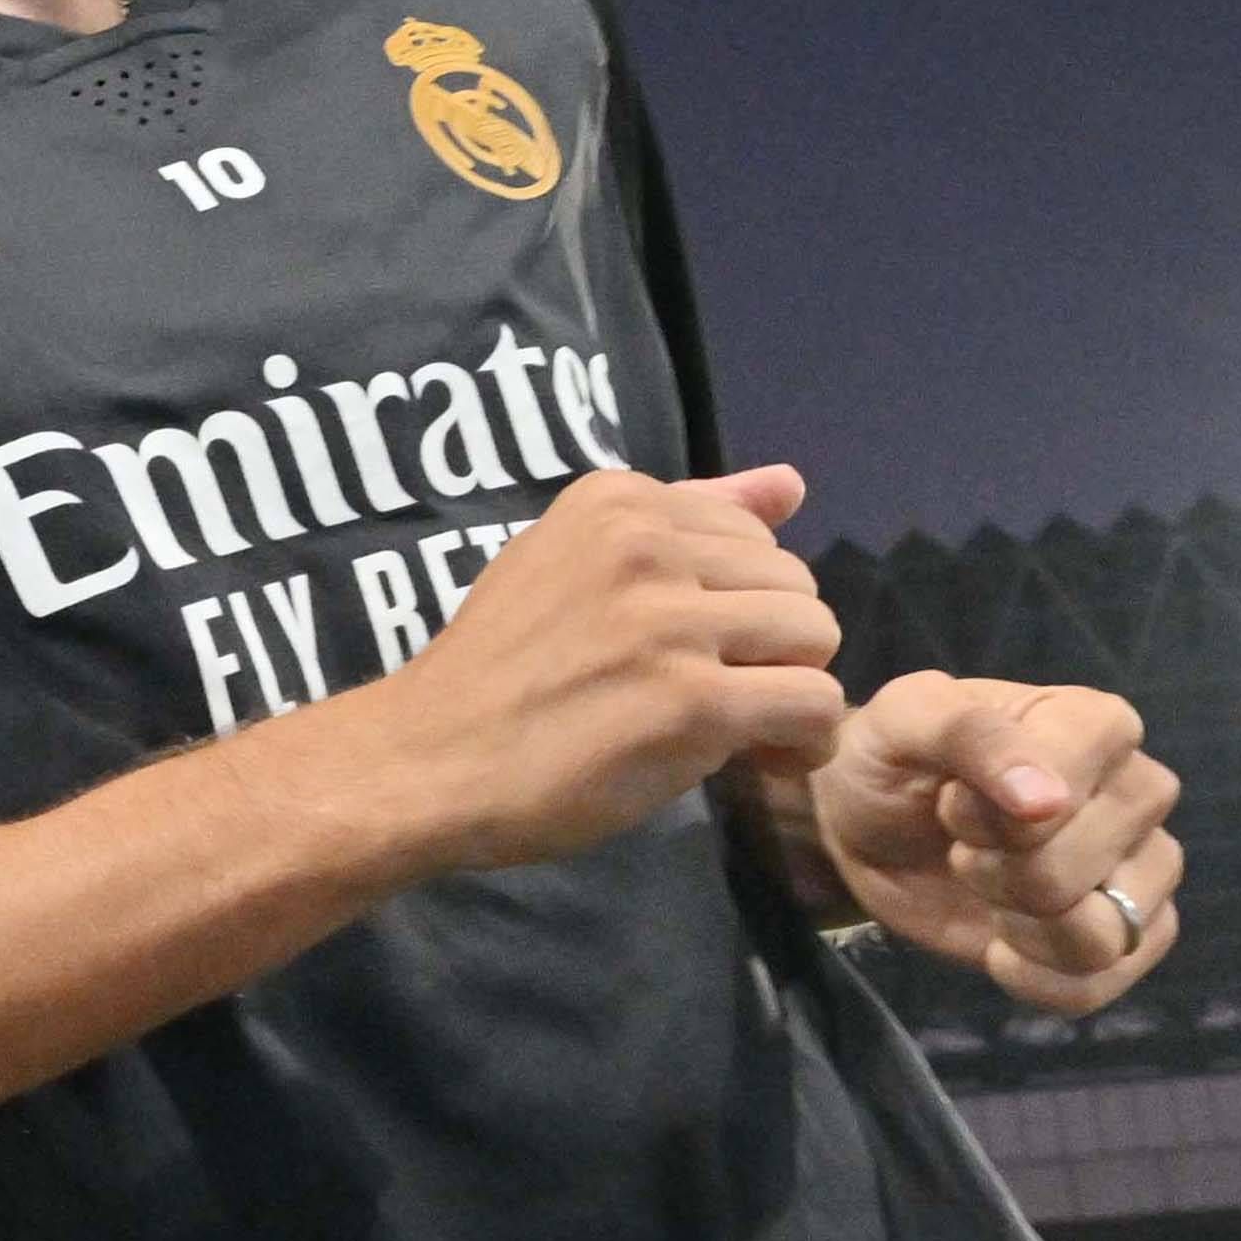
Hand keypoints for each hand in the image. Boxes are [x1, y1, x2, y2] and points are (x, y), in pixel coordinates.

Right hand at [355, 468, 853, 871]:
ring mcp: (667, 621)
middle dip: (775, 645)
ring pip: (815, 635)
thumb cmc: (496, 672)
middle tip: (728, 695)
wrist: (425, 760)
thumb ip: (685, 520)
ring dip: (793, 688)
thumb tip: (792, 480)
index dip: (738, 603)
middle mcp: (646, 544)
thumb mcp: (571, 563)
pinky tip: (768, 756)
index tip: (702, 651)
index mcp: (618, 501)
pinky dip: (804, 739)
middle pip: (794, 582)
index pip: (754, 534)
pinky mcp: (689, 701)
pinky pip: (812, 703)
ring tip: (749, 727)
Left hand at [795, 672, 1181, 1012]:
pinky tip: (1000, 949)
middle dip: (1000, 873)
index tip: (952, 803)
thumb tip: (1047, 800)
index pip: (1070, 791)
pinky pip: (1104, 983)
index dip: (995, 817)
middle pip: (1086, 869)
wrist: (872, 824)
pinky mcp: (1127, 934)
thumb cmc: (894, 756)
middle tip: (964, 849)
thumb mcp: (905, 719)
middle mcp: (1139, 793)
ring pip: (1109, 934)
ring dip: (1023, 929)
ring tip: (987, 894)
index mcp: (1098, 725)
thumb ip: (973, 737)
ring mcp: (1143, 868)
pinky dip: (1038, 981)